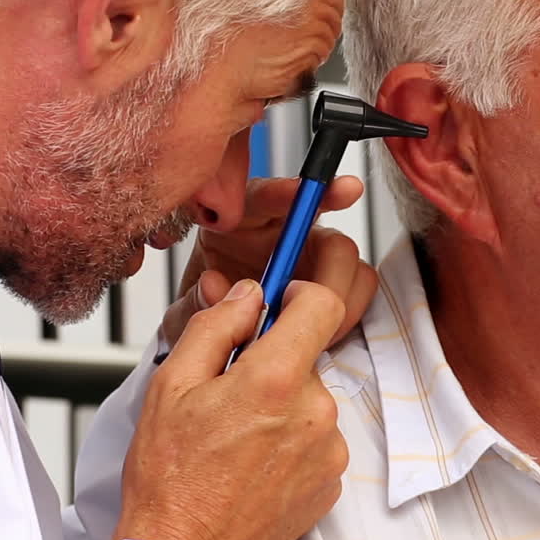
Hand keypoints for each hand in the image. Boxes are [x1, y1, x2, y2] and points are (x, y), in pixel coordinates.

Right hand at [114, 279, 347, 539]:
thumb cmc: (170, 478)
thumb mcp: (172, 384)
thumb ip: (216, 326)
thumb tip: (249, 294)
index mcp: (276, 380)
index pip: (321, 305)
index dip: (299, 294)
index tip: (280, 303)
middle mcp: (315, 412)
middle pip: (307, 358)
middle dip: (273, 364)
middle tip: (229, 395)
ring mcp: (329, 449)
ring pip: (311, 399)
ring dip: (282, 406)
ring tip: (237, 438)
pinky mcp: (332, 480)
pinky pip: (318, 438)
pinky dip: (292, 441)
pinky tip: (254, 462)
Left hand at [162, 175, 376, 348]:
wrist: (210, 347)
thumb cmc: (199, 316)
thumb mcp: (181, 315)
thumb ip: (195, 301)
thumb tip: (215, 288)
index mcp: (237, 223)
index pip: (265, 197)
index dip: (290, 194)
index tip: (318, 191)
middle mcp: (279, 235)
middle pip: (325, 235)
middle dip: (328, 268)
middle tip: (315, 299)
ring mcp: (308, 260)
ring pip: (348, 262)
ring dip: (338, 295)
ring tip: (314, 326)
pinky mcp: (328, 284)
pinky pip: (357, 289)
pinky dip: (347, 312)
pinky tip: (325, 331)